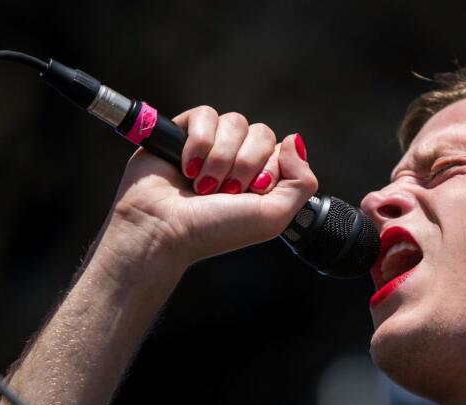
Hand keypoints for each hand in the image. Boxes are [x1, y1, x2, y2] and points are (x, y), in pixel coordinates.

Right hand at [98, 106, 316, 279]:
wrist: (163, 229)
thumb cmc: (214, 230)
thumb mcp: (273, 216)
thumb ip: (302, 182)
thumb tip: (295, 140)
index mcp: (262, 178)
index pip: (282, 149)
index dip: (270, 168)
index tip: (252, 192)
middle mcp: (239, 160)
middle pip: (261, 133)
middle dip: (245, 164)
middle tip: (226, 191)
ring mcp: (212, 145)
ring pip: (235, 122)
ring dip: (220, 158)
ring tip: (203, 185)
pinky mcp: (183, 132)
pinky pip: (206, 115)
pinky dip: (199, 143)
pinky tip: (187, 168)